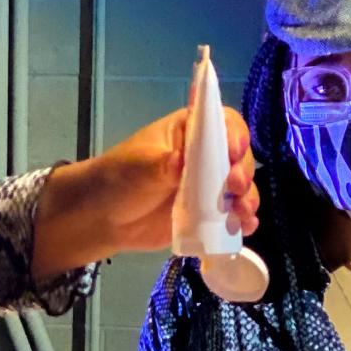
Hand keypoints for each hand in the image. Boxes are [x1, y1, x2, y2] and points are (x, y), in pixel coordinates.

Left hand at [31, 106, 259, 276]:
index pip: (220, 123)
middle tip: (235, 188)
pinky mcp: (208, 214)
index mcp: (188, 132)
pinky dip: (242, 221)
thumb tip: (181, 161)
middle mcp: (204, 156)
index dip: (233, 134)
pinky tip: (245, 228)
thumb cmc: (118, 179)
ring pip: (240, 188)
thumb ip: (163, 164)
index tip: (234, 151)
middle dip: (242, 172)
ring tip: (243, 214)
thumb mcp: (138, 167)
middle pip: (237, 157)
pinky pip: (232, 215)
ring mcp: (208, 186)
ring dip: (247, 199)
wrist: (103, 218)